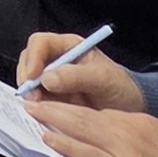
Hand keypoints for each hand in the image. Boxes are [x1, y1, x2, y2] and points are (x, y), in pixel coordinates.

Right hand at [15, 31, 144, 110]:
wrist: (130, 109)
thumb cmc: (120, 87)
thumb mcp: (103, 79)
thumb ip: (77, 76)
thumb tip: (47, 79)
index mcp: (69, 47)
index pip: (40, 43)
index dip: (33, 57)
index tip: (33, 77)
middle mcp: (57, 60)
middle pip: (29, 61)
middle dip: (27, 78)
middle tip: (32, 97)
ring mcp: (53, 79)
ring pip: (29, 81)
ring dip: (29, 93)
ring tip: (37, 106)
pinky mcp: (52, 97)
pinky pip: (36, 98)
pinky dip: (35, 105)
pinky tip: (41, 113)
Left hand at [32, 100, 157, 156]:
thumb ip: (138, 136)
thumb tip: (112, 138)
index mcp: (141, 121)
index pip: (100, 111)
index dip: (75, 108)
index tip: (57, 105)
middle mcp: (130, 128)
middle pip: (84, 113)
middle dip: (56, 106)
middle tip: (33, 100)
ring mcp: (124, 149)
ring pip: (80, 127)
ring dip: (53, 119)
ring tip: (33, 113)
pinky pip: (86, 154)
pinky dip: (65, 145)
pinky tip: (49, 139)